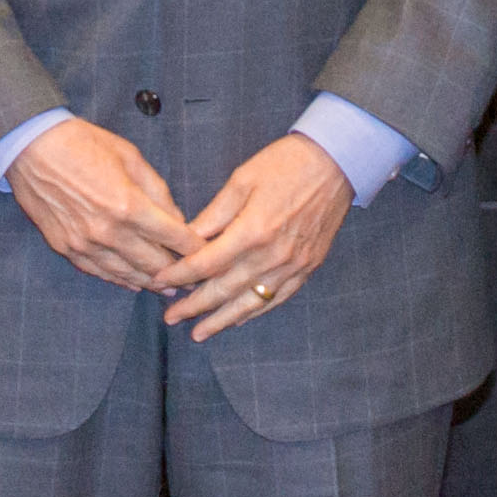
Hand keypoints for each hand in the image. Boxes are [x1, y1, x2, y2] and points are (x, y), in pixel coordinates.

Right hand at [3, 118, 193, 291]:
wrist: (31, 147)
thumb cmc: (83, 144)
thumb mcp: (130, 157)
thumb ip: (158, 191)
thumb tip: (176, 219)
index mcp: (129, 205)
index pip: (174, 237)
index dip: (195, 249)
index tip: (210, 255)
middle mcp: (109, 232)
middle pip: (154, 264)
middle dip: (178, 272)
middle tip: (195, 278)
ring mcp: (85, 244)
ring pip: (127, 275)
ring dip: (151, 282)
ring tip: (168, 287)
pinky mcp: (66, 248)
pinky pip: (99, 272)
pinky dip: (120, 279)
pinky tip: (133, 282)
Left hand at [156, 133, 351, 340]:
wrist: (337, 163)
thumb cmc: (287, 164)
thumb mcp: (242, 180)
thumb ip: (214, 214)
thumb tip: (186, 238)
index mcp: (252, 231)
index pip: (206, 263)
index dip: (180, 274)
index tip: (159, 280)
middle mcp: (272, 256)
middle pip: (224, 289)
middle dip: (194, 306)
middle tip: (170, 317)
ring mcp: (292, 266)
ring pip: (250, 303)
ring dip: (221, 320)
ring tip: (198, 334)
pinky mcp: (307, 268)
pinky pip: (276, 299)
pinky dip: (254, 312)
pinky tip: (237, 319)